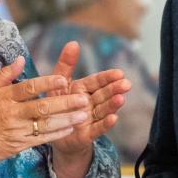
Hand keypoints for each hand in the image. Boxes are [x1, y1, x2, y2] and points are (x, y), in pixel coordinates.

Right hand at [0, 57, 90, 177]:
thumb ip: (5, 75)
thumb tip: (21, 59)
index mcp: (4, 97)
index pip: (28, 87)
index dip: (47, 83)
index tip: (64, 79)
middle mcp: (11, 113)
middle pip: (41, 107)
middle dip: (64, 103)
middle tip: (83, 99)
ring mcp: (15, 130)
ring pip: (45, 124)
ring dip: (66, 119)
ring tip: (83, 115)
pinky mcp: (18, 145)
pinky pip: (41, 139)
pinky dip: (57, 134)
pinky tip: (70, 128)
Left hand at [46, 41, 130, 162]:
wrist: (51, 134)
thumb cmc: (55, 106)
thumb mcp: (57, 84)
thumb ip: (65, 64)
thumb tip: (73, 42)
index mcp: (82, 89)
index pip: (97, 81)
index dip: (107, 77)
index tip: (119, 73)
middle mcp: (89, 103)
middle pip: (103, 95)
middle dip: (114, 89)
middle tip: (126, 84)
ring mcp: (90, 119)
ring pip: (103, 110)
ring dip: (112, 105)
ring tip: (121, 98)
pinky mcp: (87, 134)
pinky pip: (97, 128)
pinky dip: (105, 124)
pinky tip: (114, 118)